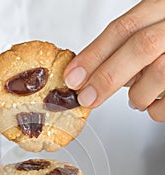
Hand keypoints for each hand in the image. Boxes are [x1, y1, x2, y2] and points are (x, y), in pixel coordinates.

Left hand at [64, 0, 164, 120]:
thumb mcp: (151, 33)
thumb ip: (126, 49)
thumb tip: (90, 75)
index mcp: (163, 8)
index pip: (124, 28)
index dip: (94, 54)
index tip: (73, 76)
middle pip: (141, 47)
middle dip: (107, 77)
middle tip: (88, 98)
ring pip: (159, 73)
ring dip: (138, 95)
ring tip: (138, 98)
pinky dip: (155, 110)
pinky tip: (154, 104)